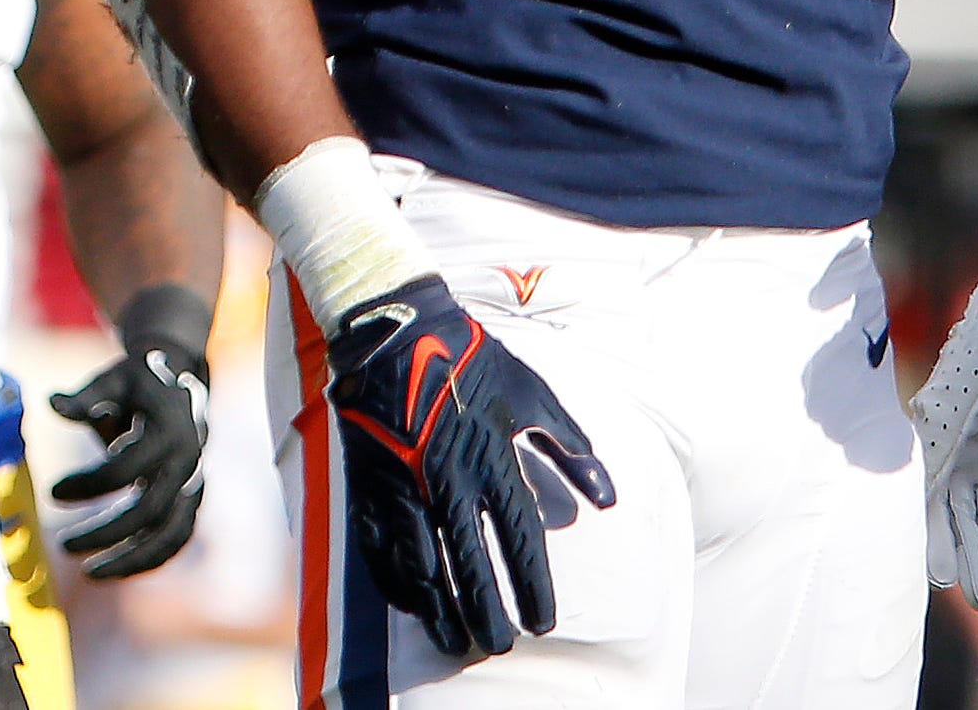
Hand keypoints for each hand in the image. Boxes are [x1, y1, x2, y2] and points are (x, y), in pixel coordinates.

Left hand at [50, 334, 209, 578]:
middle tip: (63, 544)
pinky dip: (150, 558)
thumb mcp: (113, 379)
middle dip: (105, 532)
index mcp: (169, 426)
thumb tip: (52, 403)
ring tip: (90, 573)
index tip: (53, 492)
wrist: (182, 376)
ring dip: (132, 558)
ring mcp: (194, 480)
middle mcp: (187, 458)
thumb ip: (86, 398)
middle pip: (149, 509)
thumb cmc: (139, 380)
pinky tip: (114, 568)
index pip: (127, 467)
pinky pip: (178, 536)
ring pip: (171, 532)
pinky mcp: (192, 496)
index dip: (88, 485)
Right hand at [327, 274, 613, 657]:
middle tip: (501, 644)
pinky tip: (415, 602)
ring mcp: (404, 487)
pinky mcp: (370, 486)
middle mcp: (448, 480)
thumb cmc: (472, 359)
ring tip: (457, 639)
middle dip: (489, 612)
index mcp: (491, 456)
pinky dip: (399, 582)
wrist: (396, 332)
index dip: (533, 584)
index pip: (519, 538)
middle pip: (471, 565)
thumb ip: (568, 444)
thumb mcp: (531, 392)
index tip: (545, 622)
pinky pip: (382, 550)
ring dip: (442, 609)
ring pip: (424, 567)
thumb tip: (608, 496)